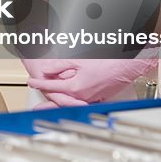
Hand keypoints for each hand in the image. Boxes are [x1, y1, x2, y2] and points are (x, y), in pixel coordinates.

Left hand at [24, 58, 157, 105]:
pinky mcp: (99, 98)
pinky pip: (82, 101)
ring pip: (70, 101)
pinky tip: (70, 97)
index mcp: (76, 87)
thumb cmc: (108, 62)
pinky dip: (73, 100)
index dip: (39, 83)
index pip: (52, 86)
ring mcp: (91, 98)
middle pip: (59, 98)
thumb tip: (46, 70)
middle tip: (36, 93)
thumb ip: (59, 66)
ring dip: (59, 99)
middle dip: (46, 95)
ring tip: (48, 98)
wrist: (128, 66)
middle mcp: (82, 96)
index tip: (31, 81)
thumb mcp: (79, 60)